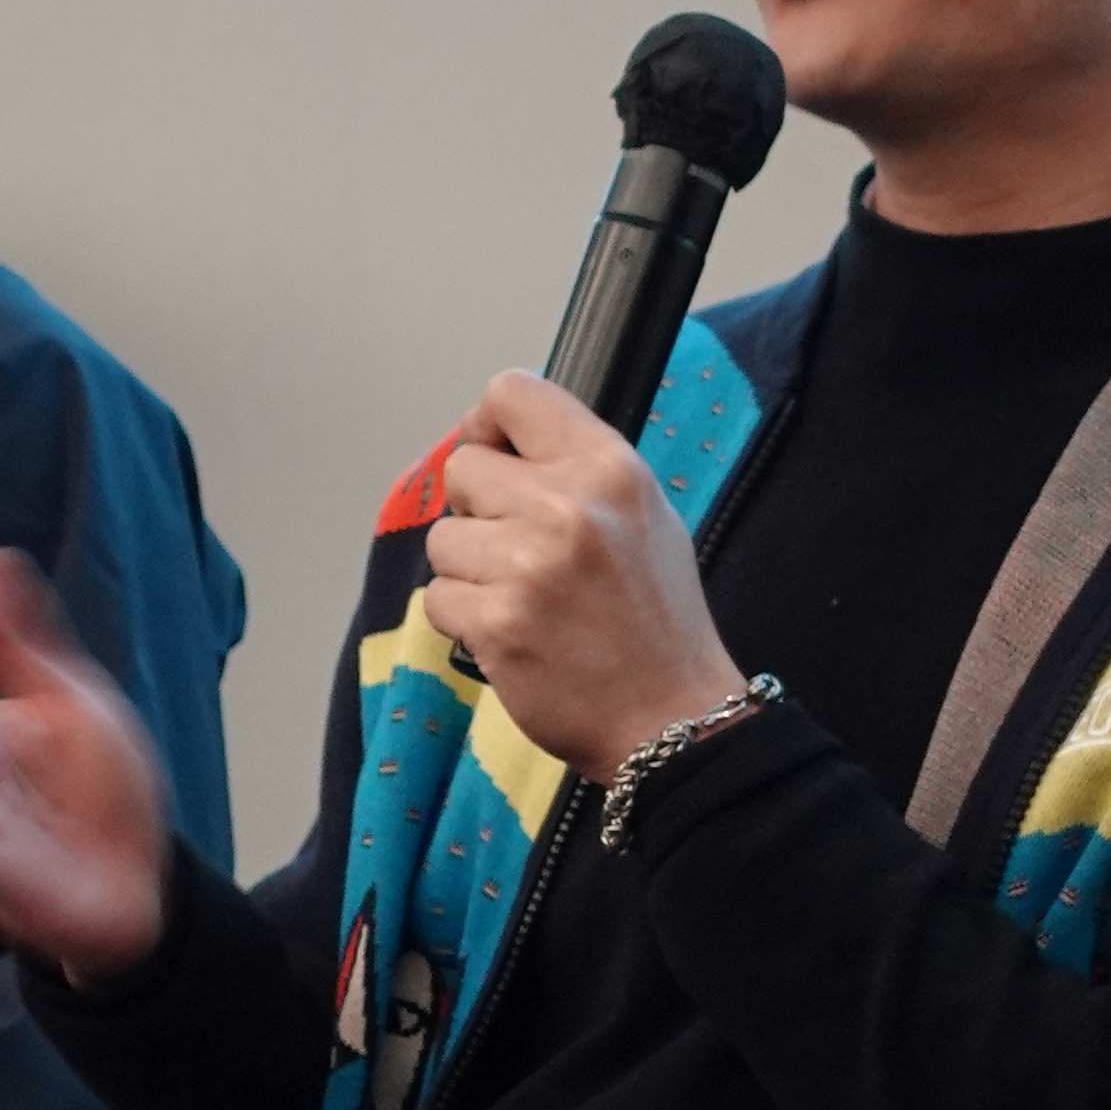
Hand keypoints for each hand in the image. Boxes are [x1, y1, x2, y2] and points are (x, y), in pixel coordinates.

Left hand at [417, 371, 745, 777]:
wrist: (672, 717)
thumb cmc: (657, 618)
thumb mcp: (644, 514)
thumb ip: (576, 470)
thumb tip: (499, 445)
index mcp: (608, 467)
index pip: (511, 392)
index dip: (487, 426)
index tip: (496, 459)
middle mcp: (566, 505)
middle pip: (461, 468)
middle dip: (476, 509)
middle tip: (517, 549)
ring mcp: (527, 565)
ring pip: (443, 539)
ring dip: (470, 571)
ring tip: (524, 599)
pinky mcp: (496, 623)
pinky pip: (438, 598)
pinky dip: (465, 620)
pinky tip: (513, 636)